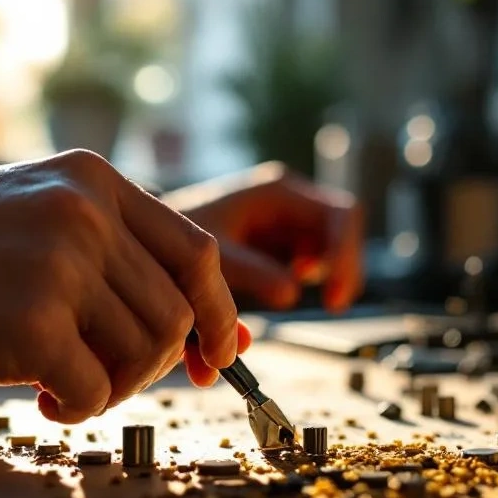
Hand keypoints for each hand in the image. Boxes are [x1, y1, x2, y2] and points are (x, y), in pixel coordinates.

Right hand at [0, 150, 238, 422]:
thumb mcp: (39, 212)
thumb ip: (113, 254)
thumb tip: (204, 332)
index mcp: (95, 183)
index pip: (196, 253)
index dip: (219, 313)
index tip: (220, 357)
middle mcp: (86, 215)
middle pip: (174, 313)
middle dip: (154, 364)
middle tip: (109, 378)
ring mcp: (61, 266)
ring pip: (143, 352)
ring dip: (115, 385)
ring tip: (68, 385)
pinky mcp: (31, 323)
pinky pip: (96, 389)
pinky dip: (80, 408)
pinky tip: (45, 399)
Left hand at [166, 162, 363, 311]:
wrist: (151, 240)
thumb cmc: (177, 237)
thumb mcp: (213, 255)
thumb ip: (250, 272)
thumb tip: (291, 293)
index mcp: (278, 192)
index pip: (341, 215)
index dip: (346, 253)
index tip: (332, 293)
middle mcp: (290, 203)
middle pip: (345, 230)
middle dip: (345, 268)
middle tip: (333, 304)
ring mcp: (289, 224)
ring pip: (333, 249)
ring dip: (329, 278)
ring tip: (309, 296)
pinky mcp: (283, 246)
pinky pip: (313, 265)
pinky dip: (308, 286)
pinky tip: (285, 291)